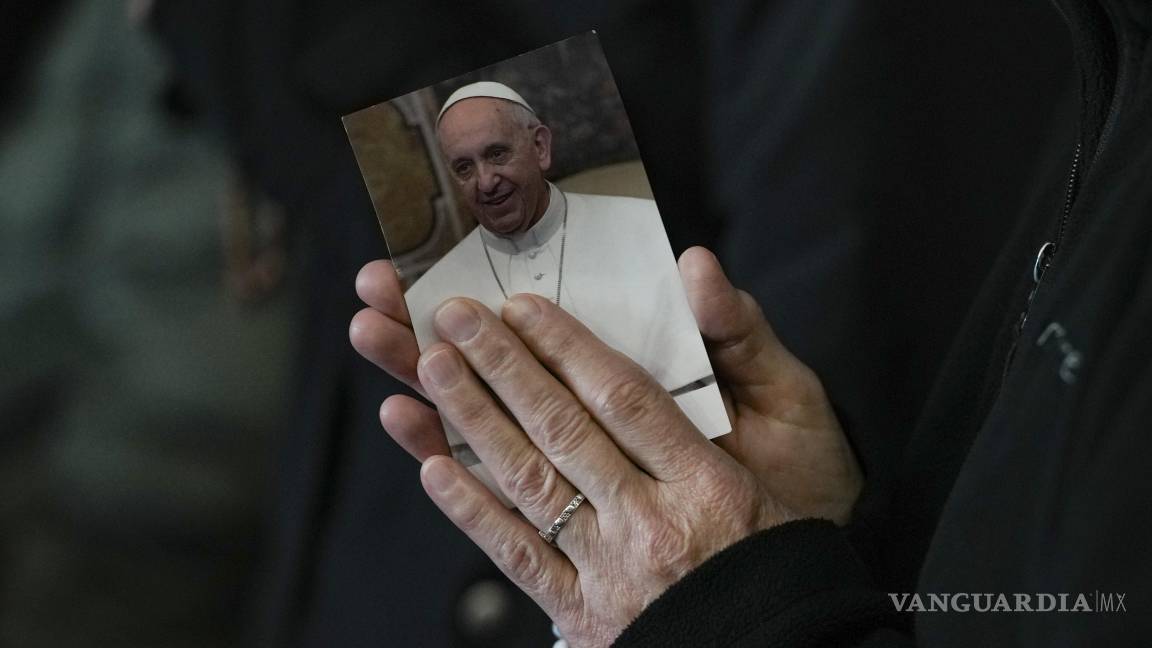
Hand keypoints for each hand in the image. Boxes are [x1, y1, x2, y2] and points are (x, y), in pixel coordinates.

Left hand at [350, 248, 862, 644]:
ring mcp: (611, 572)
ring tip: (429, 367)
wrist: (782, 642)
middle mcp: (653, 524)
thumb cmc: (785, 536)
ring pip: (531, 484)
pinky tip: (432, 469)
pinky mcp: (582, 613)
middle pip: (564, 432)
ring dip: (473, 422)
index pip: (624, 400)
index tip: (521, 305)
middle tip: (452, 316)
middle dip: (501, 367)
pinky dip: (472, 511)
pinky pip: (518, 557)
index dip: (566, 347)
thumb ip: (742, 343)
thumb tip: (695, 265)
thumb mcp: (794, 432)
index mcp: (708, 482)